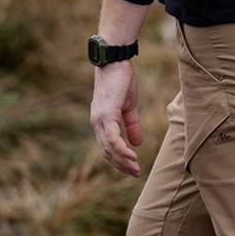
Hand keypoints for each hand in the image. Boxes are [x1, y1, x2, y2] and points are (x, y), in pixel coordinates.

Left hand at [90, 61, 142, 175]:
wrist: (116, 62)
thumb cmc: (122, 81)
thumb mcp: (129, 106)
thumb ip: (132, 124)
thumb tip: (137, 143)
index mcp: (101, 122)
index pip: (107, 147)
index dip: (119, 159)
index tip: (132, 168)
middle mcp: (97, 123)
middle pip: (106, 152)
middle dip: (121, 164)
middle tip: (135, 173)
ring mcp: (99, 120)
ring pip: (109, 148)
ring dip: (122, 160)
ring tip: (135, 168)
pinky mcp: (105, 115)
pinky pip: (112, 138)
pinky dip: (121, 149)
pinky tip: (131, 155)